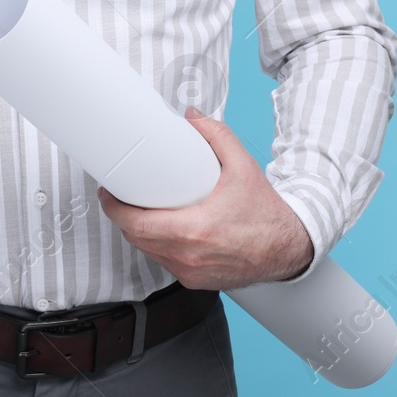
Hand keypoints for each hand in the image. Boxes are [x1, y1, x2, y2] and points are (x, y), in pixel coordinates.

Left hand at [96, 107, 314, 289]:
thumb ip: (216, 135)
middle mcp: (189, 255)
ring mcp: (191, 271)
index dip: (113, 208)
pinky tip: (160, 230)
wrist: (289, 249)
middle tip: (119, 196)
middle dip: (122, 217)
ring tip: (137, 209)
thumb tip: (191, 116)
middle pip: (135, 237)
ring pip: (148, 251)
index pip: (136, 223)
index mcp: (194, 229)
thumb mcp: (242, 166)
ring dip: (138, 232)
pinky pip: (165, 262)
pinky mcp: (196, 280)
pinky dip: (157, 246)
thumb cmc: (266, 214)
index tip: (107, 192)